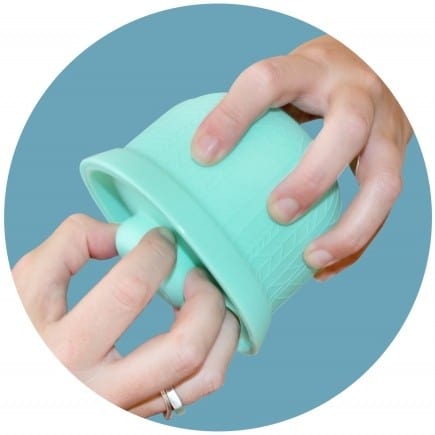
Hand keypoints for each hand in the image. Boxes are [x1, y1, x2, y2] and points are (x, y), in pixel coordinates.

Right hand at [12, 214, 238, 416]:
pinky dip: (216, 351)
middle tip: (198, 273)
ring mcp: (128, 407)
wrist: (17, 395)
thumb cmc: (20, 339)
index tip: (162, 238)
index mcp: (65, 350)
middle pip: (184, 346)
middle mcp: (101, 390)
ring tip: (210, 296)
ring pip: (203, 375)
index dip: (157, 252)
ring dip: (222, 327)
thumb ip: (72, 242)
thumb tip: (125, 232)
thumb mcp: (25, 284)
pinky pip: (197, 388)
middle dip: (206, 297)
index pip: (131, 290)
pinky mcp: (142, 412)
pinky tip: (207, 324)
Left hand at [191, 35, 411, 279]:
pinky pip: (384, 207)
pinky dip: (356, 242)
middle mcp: (356, 93)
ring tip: (310, 259)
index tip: (202, 155)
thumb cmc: (314, 79)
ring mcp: (384, 126)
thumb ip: (251, 108)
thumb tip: (199, 157)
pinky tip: (324, 266)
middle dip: (312, 178)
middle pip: (347, 130)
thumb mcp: (283, 79)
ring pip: (383, 182)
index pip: (270, 81)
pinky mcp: (397, 155)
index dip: (233, 116)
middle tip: (276, 212)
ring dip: (349, 230)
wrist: (374, 62)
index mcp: (312, 68)